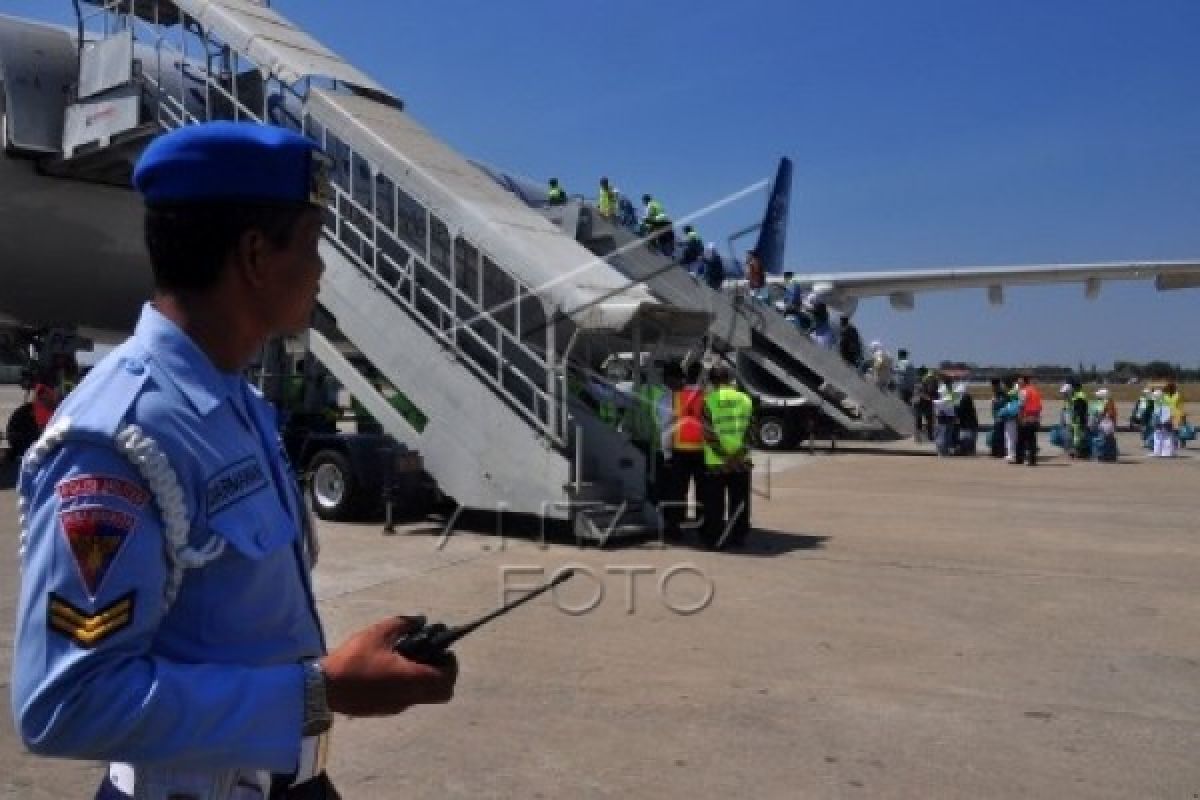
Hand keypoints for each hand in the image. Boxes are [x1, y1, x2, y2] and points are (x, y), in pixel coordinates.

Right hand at [320, 616, 457, 716]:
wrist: (323, 689)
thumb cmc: (353, 660)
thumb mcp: (378, 633)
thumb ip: (403, 624)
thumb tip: (421, 621)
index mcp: (411, 680)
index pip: (447, 679)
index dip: (450, 664)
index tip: (441, 650)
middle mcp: (408, 697)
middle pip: (442, 693)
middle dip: (442, 673)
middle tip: (429, 655)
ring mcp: (396, 707)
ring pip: (424, 696)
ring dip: (424, 678)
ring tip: (406, 658)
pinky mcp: (384, 710)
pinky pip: (406, 698)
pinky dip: (408, 685)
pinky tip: (390, 669)